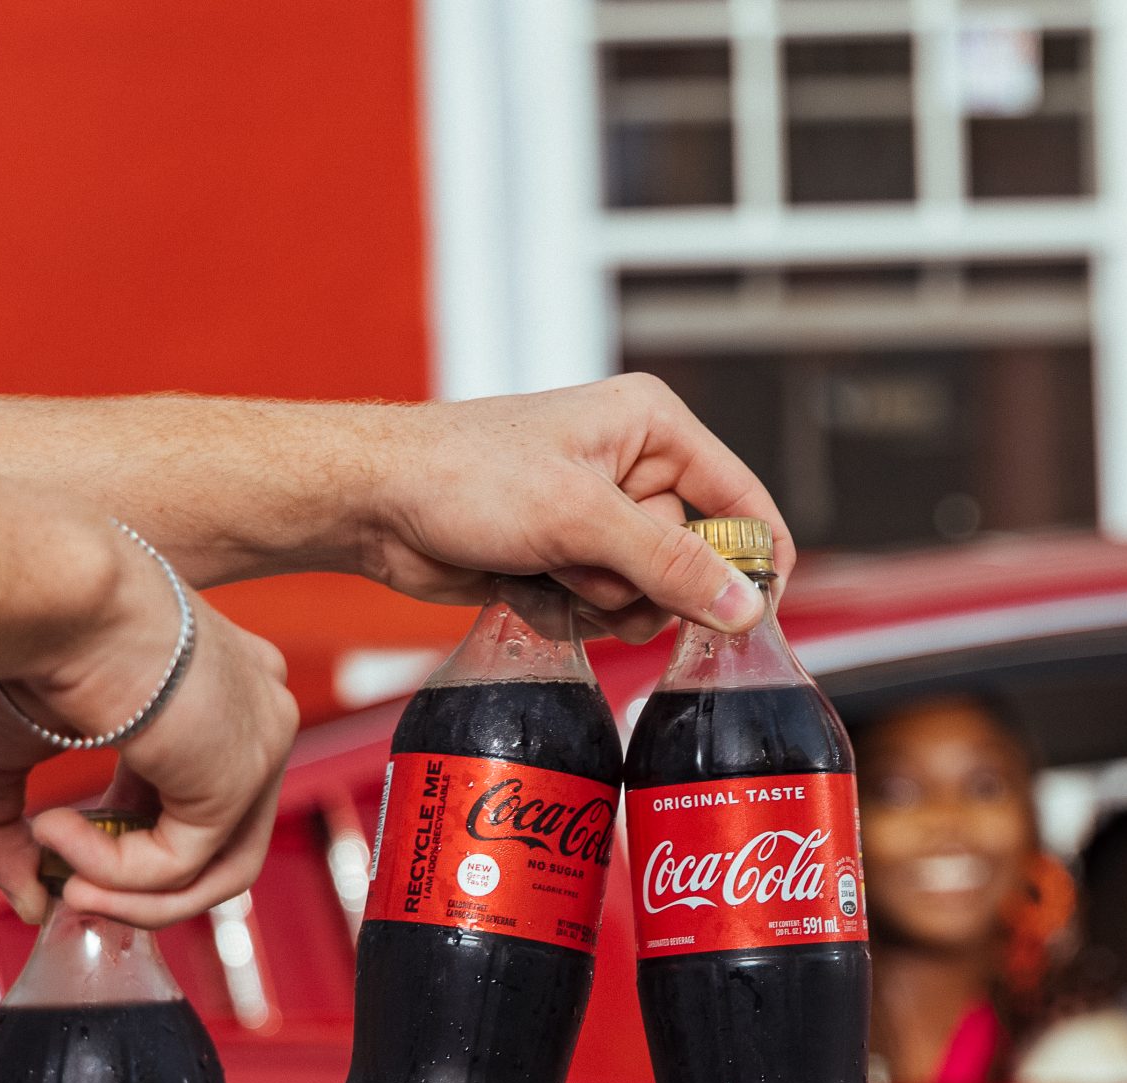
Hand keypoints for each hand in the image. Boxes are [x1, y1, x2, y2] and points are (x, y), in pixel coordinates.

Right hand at [0, 559, 298, 927]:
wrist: (50, 594)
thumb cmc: (22, 643)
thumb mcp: (1, 748)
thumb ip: (7, 833)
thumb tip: (33, 905)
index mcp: (214, 689)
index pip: (195, 787)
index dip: (129, 835)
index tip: (58, 844)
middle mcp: (254, 711)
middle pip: (223, 840)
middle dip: (139, 885)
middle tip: (66, 892)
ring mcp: (261, 742)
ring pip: (219, 868)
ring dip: (132, 899)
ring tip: (64, 887)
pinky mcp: (242, 774)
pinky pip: (180, 862)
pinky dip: (111, 871)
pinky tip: (51, 832)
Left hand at [362, 374, 793, 643]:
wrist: (372, 502)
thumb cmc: (463, 474)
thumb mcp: (582, 517)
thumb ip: (672, 565)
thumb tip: (745, 606)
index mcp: (652, 427)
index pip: (740, 499)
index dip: (754, 557)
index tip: (755, 610)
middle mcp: (632, 467)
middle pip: (692, 561)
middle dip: (640, 581)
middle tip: (587, 565)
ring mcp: (597, 516)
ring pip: (646, 594)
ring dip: (598, 598)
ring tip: (546, 568)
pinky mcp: (565, 556)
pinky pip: (602, 608)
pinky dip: (566, 608)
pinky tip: (521, 580)